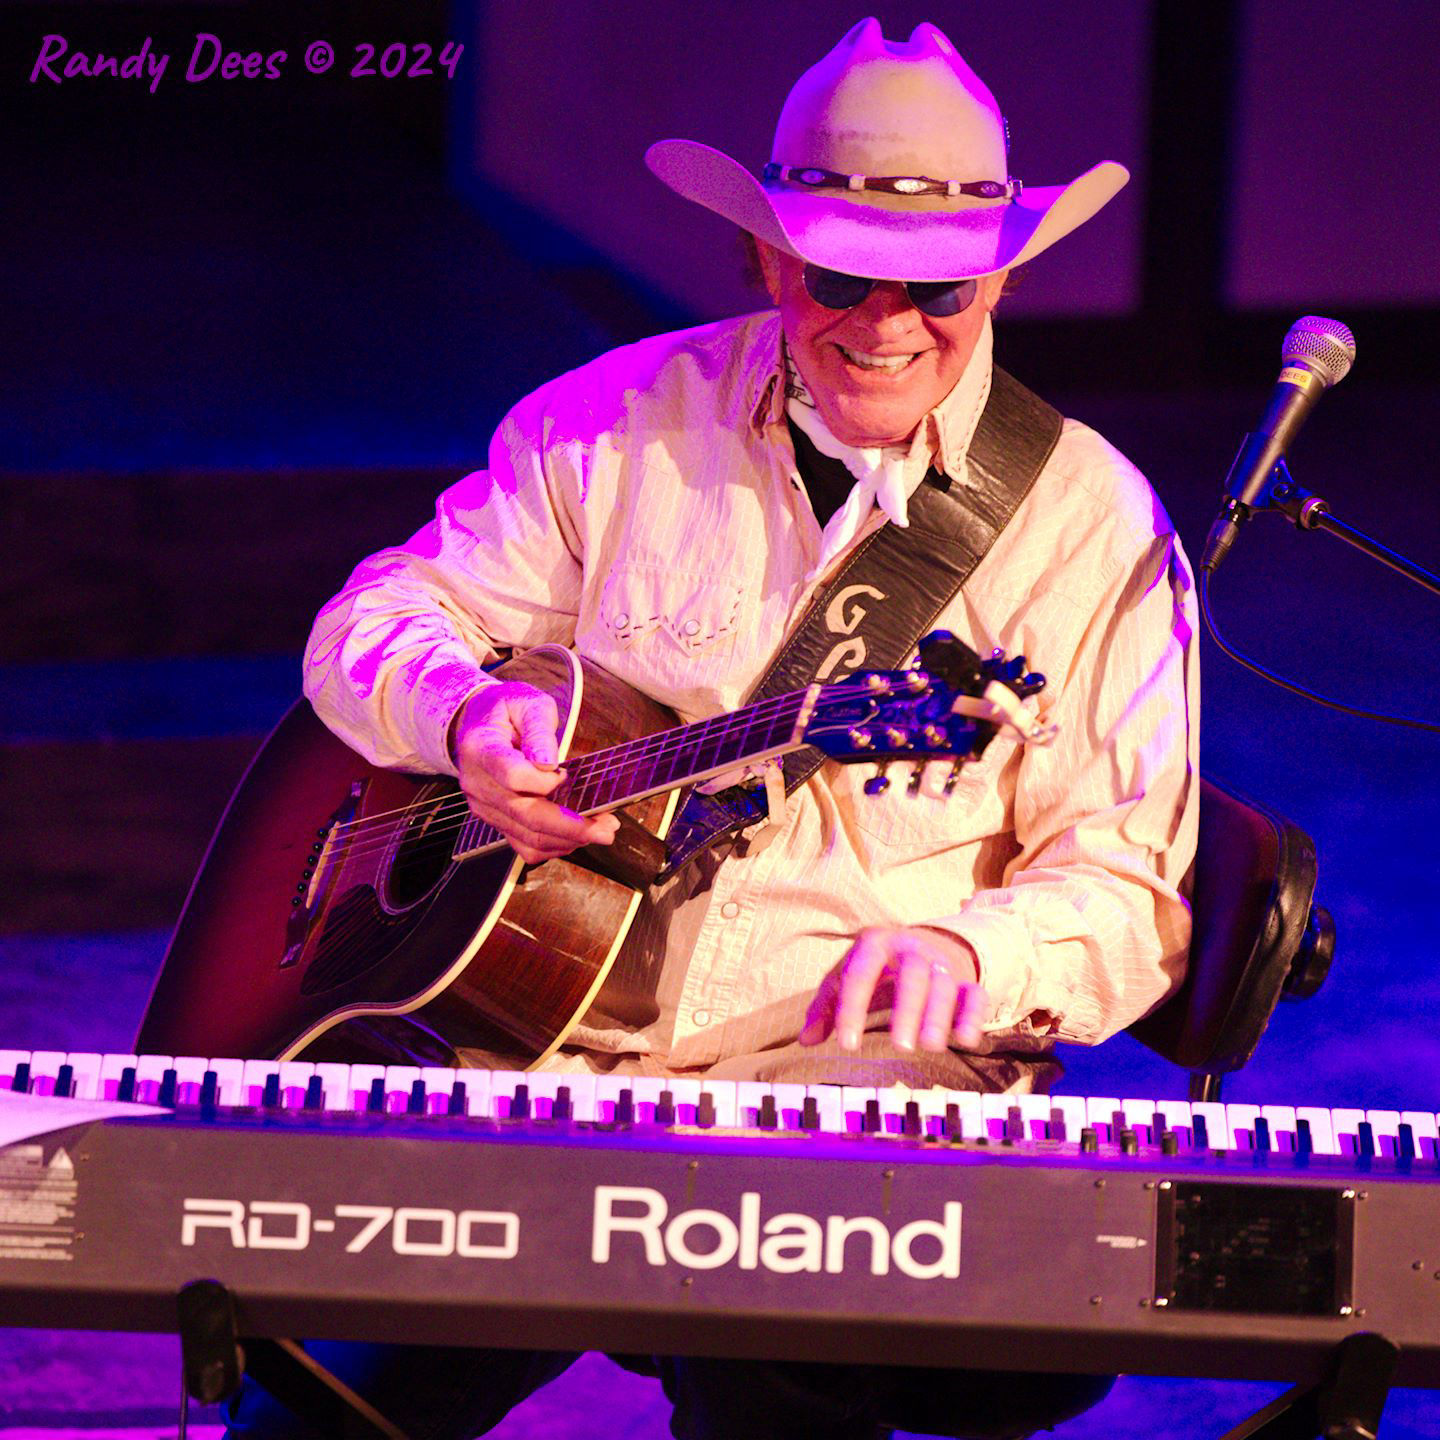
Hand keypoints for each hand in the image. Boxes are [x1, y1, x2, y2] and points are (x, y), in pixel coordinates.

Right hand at [450, 681, 618, 864]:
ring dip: (568, 839)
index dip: (546, 782)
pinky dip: (555, 845)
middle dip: (571, 826)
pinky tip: (577, 834)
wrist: (475, 724)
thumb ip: (538, 728)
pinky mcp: (495, 820)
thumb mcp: (526, 701)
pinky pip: (525, 845)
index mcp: (481, 748)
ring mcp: (484, 806)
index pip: (514, 776)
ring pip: (527, 837)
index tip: (567, 774)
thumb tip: (548, 763)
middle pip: (525, 815)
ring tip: (601, 829)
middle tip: (608, 827)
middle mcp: (478, 783)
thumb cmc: (504, 710)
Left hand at [799, 926, 987, 1052]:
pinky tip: (967, 1039)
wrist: (923, 941)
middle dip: (908, 1010)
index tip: (847, 1045)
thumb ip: (826, 1007)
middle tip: (900, 1046)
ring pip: (944, 986)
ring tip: (930, 1045)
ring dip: (939, 1016)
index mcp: (875, 944)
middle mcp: (911, 950)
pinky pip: (974, 995)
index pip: (860, 974)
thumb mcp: (846, 976)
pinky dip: (974, 1015)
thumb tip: (805, 1041)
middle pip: (912, 976)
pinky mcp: (964, 980)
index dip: (852, 1009)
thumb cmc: (877, 966)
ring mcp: (940, 964)